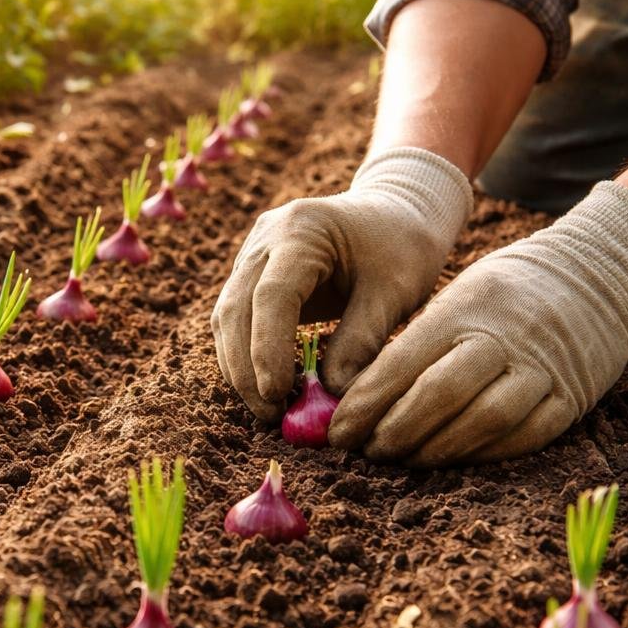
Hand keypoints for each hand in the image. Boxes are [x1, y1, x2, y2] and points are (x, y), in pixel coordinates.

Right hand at [212, 147, 473, 420]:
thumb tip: (332, 395)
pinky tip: (268, 387)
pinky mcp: (252, 274)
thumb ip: (363, 340)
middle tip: (271, 416)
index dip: (268, 348)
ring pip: (226, 317)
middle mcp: (266, 238)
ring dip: (239, 367)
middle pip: (235, 308)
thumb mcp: (395, 292)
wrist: (395, 212)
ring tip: (270, 410)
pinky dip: (245, 355)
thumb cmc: (401, 247)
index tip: (278, 394)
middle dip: (246, 368)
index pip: (272, 295)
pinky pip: (236, 319)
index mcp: (303, 230)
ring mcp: (253, 254)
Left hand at [329, 182, 627, 464]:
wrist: (602, 271)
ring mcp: (543, 368)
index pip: (405, 361)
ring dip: (436, 449)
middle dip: (395, 431)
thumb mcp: (460, 295)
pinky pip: (525, 436)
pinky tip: (454, 461)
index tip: (337, 431)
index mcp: (467, 306)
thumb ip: (418, 341)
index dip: (366, 402)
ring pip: (484, 420)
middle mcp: (505, 336)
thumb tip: (360, 396)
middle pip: (441, 394)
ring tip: (403, 460)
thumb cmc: (509, 290)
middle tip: (364, 453)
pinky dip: (484, 454)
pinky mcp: (573, 397)